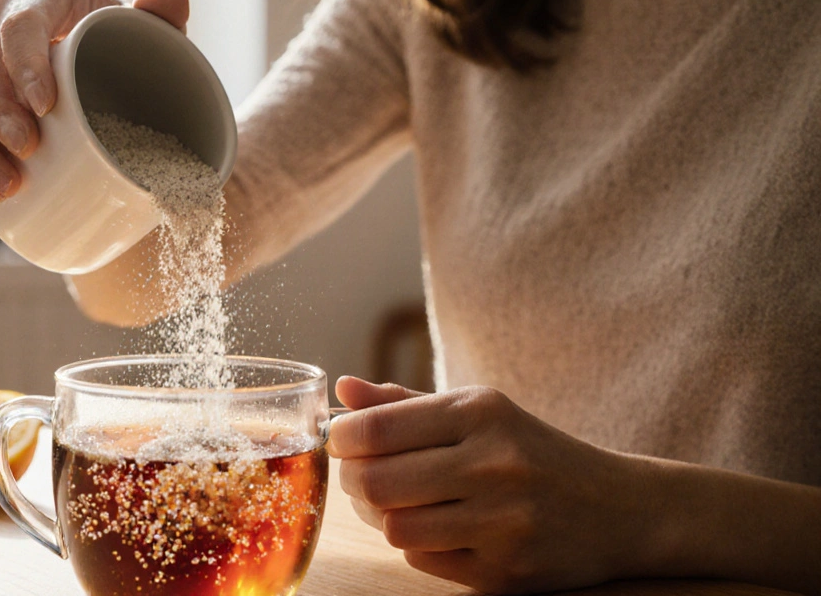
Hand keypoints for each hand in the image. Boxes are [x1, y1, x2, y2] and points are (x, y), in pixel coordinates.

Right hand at [0, 0, 189, 196]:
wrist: (109, 72)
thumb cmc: (127, 46)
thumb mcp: (150, 31)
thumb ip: (165, 15)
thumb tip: (170, 1)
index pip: (20, 25)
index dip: (25, 65)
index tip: (45, 106)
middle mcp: (0, 24)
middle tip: (28, 148)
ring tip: (8, 182)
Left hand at [328, 376, 648, 593]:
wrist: (619, 509)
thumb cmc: (530, 451)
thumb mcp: (476, 412)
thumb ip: (403, 404)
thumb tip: (341, 390)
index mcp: (481, 412)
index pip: (376, 429)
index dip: (341, 439)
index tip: (341, 442)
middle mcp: (494, 464)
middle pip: (376, 483)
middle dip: (355, 481)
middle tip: (363, 477)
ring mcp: (503, 522)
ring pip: (395, 527)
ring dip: (384, 517)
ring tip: (400, 503)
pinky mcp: (506, 571)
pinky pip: (423, 560)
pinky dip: (418, 545)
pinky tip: (440, 528)